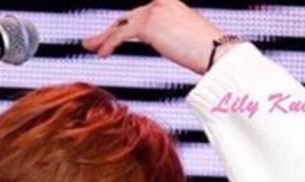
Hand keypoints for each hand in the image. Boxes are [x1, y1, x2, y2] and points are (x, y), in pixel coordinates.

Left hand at [82, 0, 225, 74]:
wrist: (214, 52)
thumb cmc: (205, 52)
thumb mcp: (183, 38)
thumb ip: (168, 35)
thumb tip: (162, 43)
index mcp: (168, 3)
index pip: (138, 15)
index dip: (121, 26)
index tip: (107, 36)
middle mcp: (159, 2)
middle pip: (125, 18)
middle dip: (106, 32)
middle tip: (91, 42)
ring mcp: (152, 9)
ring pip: (120, 26)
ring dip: (102, 38)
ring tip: (89, 47)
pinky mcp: (147, 23)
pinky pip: (121, 35)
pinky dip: (109, 44)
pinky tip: (101, 54)